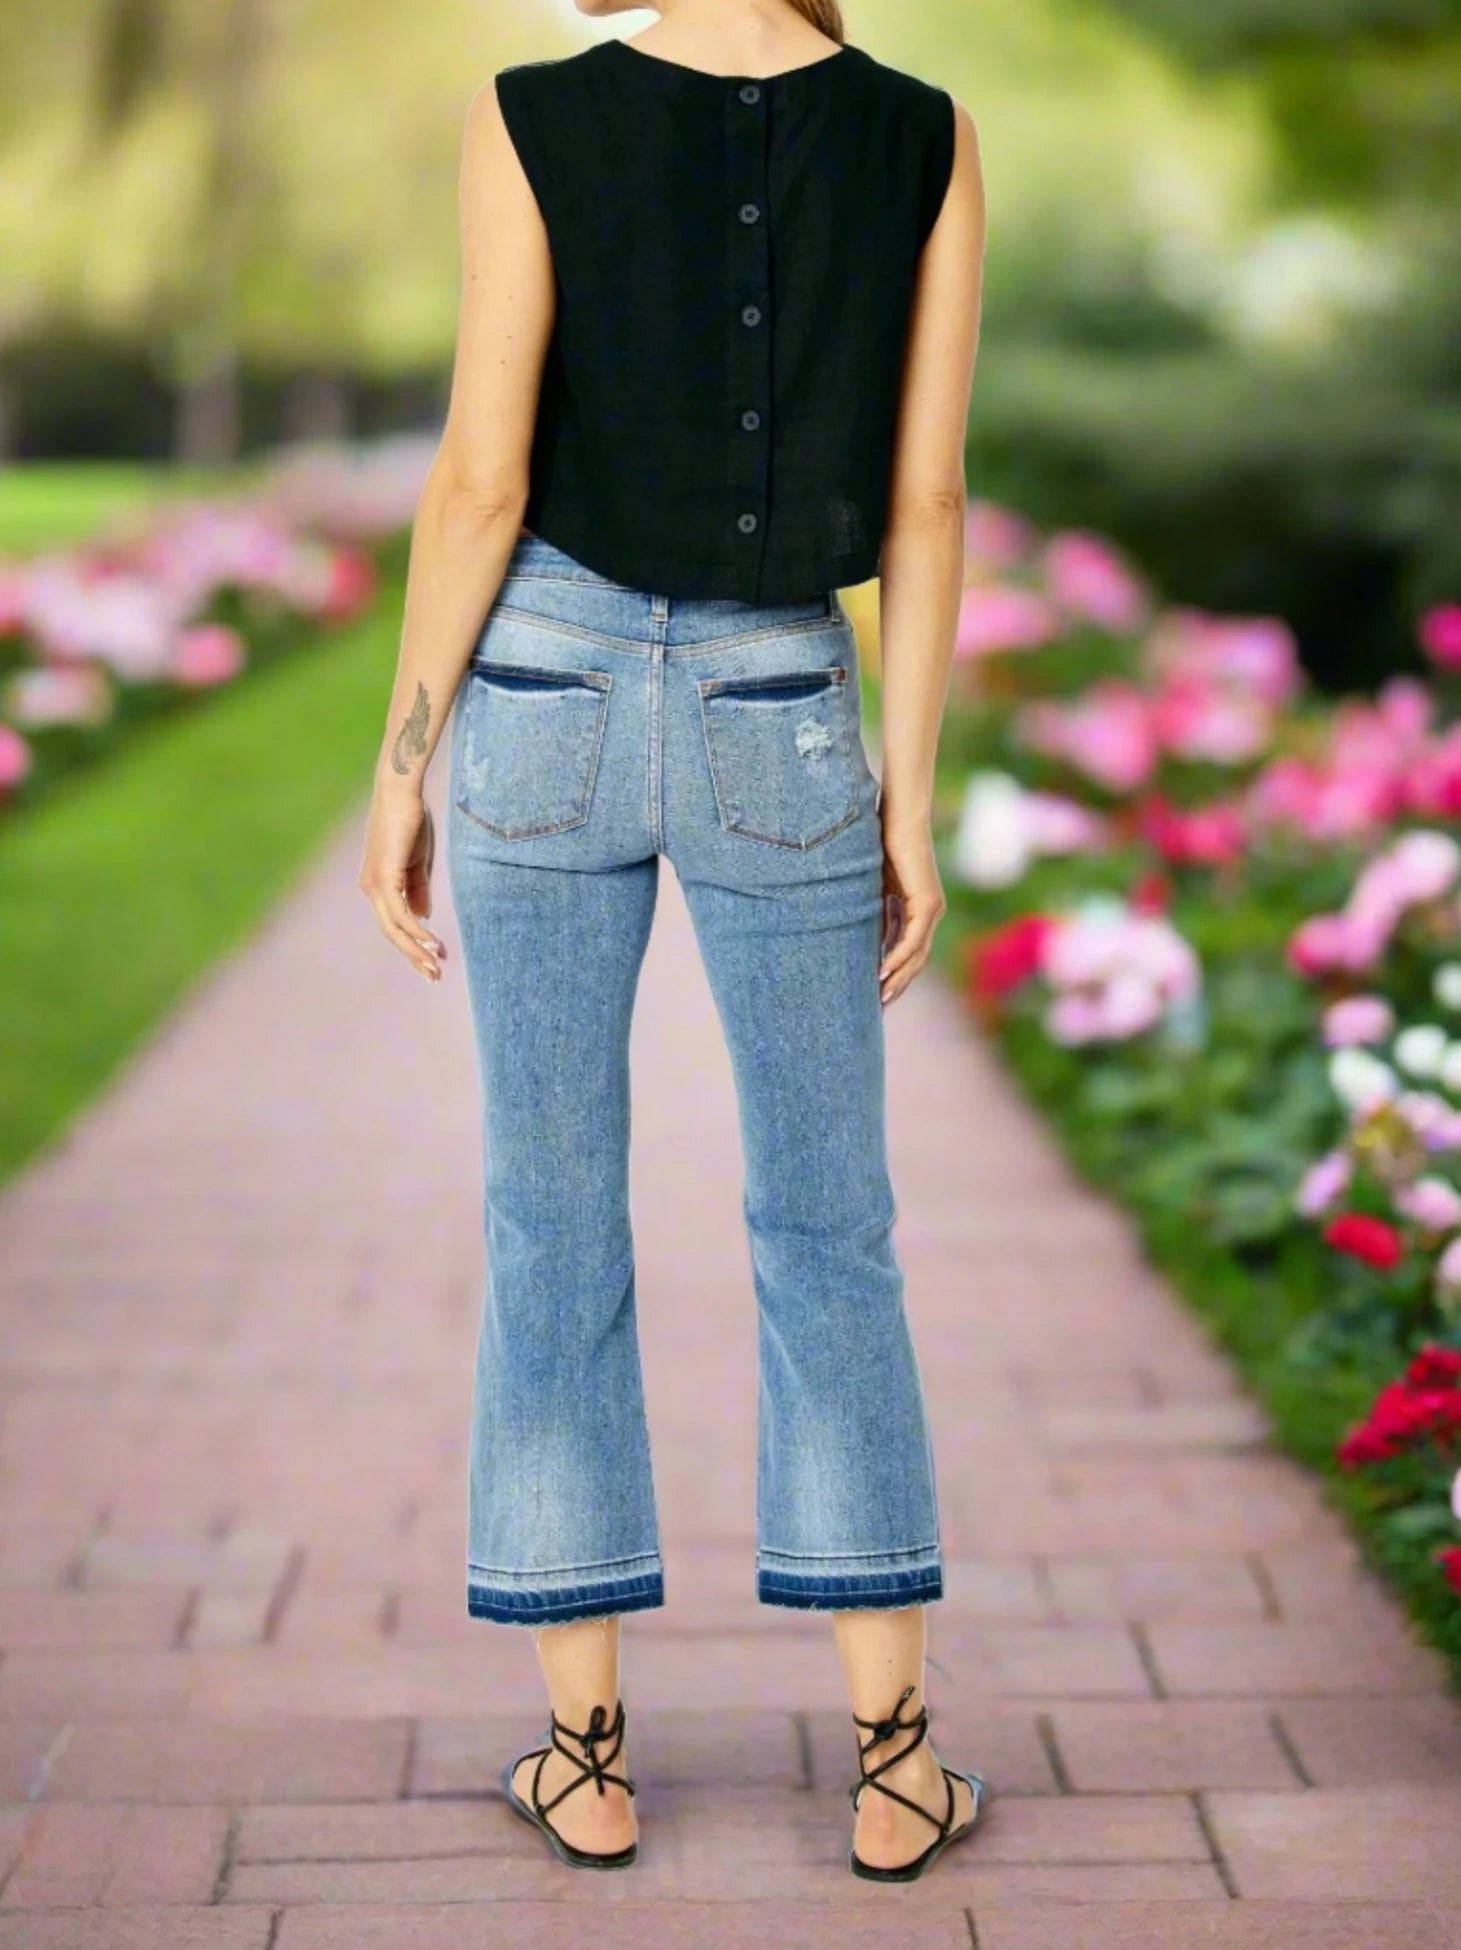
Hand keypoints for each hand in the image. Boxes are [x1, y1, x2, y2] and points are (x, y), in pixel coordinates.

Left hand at [359, 786, 445, 981]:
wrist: (402, 792)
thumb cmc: (410, 821)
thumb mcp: (418, 862)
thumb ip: (418, 890)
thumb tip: (422, 916)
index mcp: (378, 885)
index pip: (393, 924)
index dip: (414, 944)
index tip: (435, 960)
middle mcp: (371, 888)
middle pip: (390, 933)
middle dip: (413, 956)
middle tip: (434, 976)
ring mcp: (374, 884)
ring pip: (393, 928)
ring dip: (416, 949)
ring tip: (436, 966)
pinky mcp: (384, 877)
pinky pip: (398, 913)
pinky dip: (415, 930)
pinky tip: (431, 941)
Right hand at [879, 816, 945, 1005]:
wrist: (899, 818)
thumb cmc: (883, 844)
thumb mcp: (875, 887)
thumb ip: (875, 911)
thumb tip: (860, 936)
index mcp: (920, 910)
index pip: (910, 952)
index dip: (895, 974)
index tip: (877, 994)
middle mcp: (931, 913)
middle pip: (916, 960)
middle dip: (898, 985)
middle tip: (878, 1009)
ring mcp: (932, 909)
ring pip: (917, 955)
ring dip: (898, 978)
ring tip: (879, 998)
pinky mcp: (927, 903)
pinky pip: (913, 940)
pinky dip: (897, 957)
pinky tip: (882, 973)